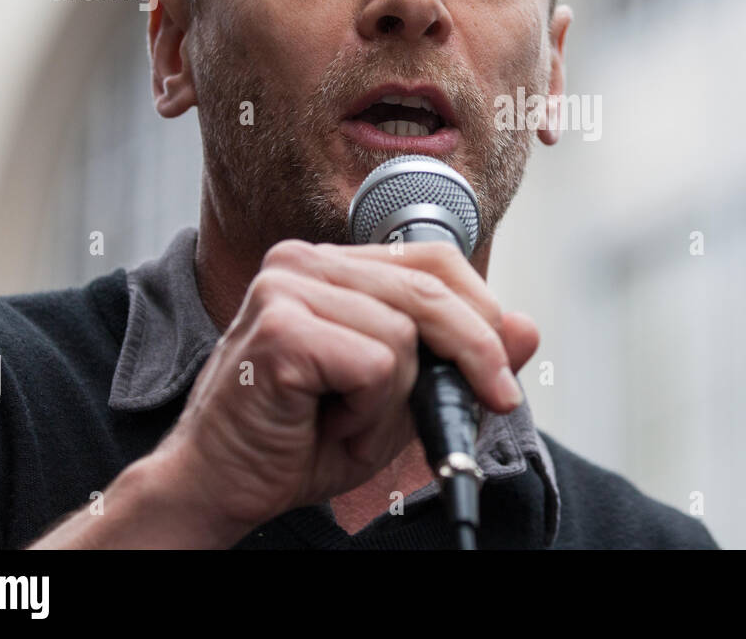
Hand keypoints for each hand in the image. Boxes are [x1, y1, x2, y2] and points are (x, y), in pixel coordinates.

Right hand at [149, 239, 538, 544]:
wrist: (219, 487)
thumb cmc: (299, 440)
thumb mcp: (399, 400)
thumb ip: (458, 360)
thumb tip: (527, 328)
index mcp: (329, 266)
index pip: (431, 259)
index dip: (481, 310)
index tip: (505, 366)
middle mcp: (303, 261)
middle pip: (431, 288)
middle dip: (476, 350)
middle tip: (497, 398)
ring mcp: (286, 287)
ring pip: (406, 334)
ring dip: (394, 399)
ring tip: (347, 420)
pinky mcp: (280, 326)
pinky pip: (376, 365)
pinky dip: (367, 411)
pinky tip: (324, 423)